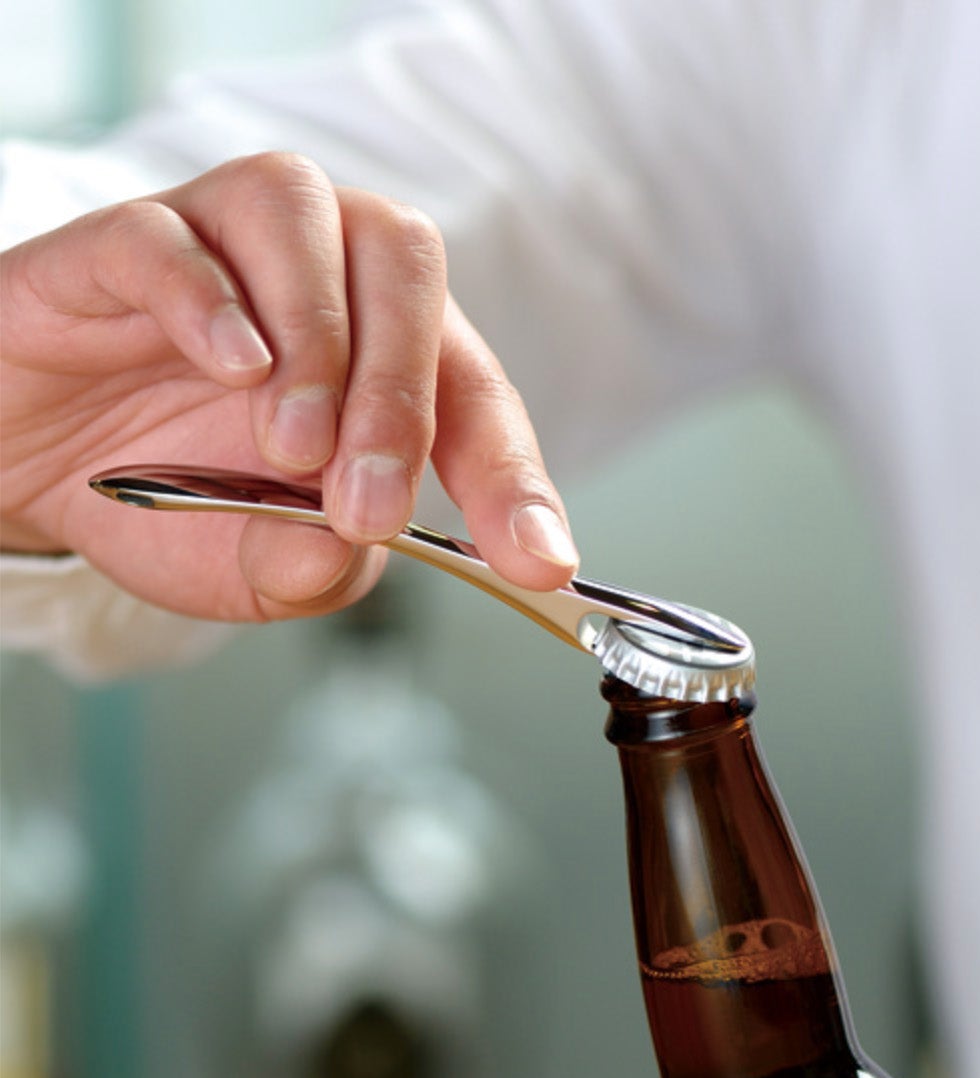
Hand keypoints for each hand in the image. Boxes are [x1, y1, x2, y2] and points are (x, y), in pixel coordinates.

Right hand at [1, 152, 575, 619]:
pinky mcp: (118, 243)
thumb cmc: (174, 499)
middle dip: (404, 398)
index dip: (512, 479)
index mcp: (384, 351)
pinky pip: (170, 234)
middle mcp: (320, 273)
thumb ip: (315, 566)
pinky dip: (207, 297)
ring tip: (292, 446)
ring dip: (319, 339)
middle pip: (405, 268)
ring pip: (303, 217)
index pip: (474, 394)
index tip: (537, 559)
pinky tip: (230, 365)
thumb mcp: (261, 566)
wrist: (33, 475)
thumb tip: (341, 549)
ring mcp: (221, 244)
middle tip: (371, 503)